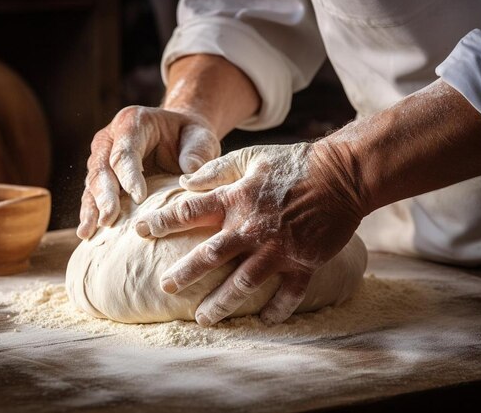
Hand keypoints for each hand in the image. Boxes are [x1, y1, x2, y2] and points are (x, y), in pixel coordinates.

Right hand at [77, 106, 219, 238]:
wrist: (180, 139)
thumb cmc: (190, 138)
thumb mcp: (201, 138)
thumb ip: (197, 152)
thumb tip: (190, 172)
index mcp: (132, 122)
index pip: (125, 151)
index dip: (129, 174)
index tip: (139, 197)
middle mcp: (110, 138)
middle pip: (102, 167)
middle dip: (104, 195)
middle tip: (109, 219)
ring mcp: (102, 158)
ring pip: (92, 184)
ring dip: (91, 208)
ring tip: (89, 232)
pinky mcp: (102, 178)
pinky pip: (92, 196)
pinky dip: (90, 214)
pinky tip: (88, 233)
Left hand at [134, 142, 365, 325]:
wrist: (341, 174)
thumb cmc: (293, 163)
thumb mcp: (252, 158)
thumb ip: (217, 170)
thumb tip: (185, 181)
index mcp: (237, 199)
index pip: (189, 211)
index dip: (161, 221)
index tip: (139, 231)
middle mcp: (252, 227)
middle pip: (210, 255)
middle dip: (184, 274)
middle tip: (165, 288)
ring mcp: (279, 248)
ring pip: (243, 282)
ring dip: (221, 303)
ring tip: (203, 318)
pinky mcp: (304, 261)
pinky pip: (288, 293)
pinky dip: (277, 309)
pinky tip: (264, 321)